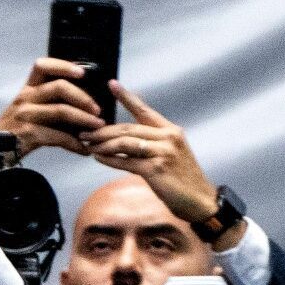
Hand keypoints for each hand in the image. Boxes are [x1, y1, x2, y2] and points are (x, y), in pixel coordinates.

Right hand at [0, 58, 101, 156]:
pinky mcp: (29, 134)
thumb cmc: (15, 130)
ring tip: (98, 126)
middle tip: (97, 109)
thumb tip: (81, 100)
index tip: (82, 72)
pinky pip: (58, 136)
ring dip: (85, 119)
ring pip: (62, 110)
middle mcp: (25, 98)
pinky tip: (84, 149)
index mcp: (27, 89)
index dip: (63, 65)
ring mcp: (26, 115)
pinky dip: (74, 144)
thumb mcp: (25, 109)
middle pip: (59, 87)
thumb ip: (46, 101)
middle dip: (83, 97)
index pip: (42, 66)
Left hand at [82, 84, 221, 229]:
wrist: (199, 200)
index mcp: (171, 131)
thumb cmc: (181, 179)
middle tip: (85, 131)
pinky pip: (126, 162)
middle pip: (128, 128)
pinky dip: (110, 159)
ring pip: (125, 142)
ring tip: (88, 145)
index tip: (111, 84)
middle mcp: (168, 137)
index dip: (127, 97)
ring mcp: (163, 152)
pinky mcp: (156, 169)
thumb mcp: (170, 154)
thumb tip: (123, 140)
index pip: (144, 110)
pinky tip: (98, 158)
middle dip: (103, 130)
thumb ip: (151, 144)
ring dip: (103, 144)